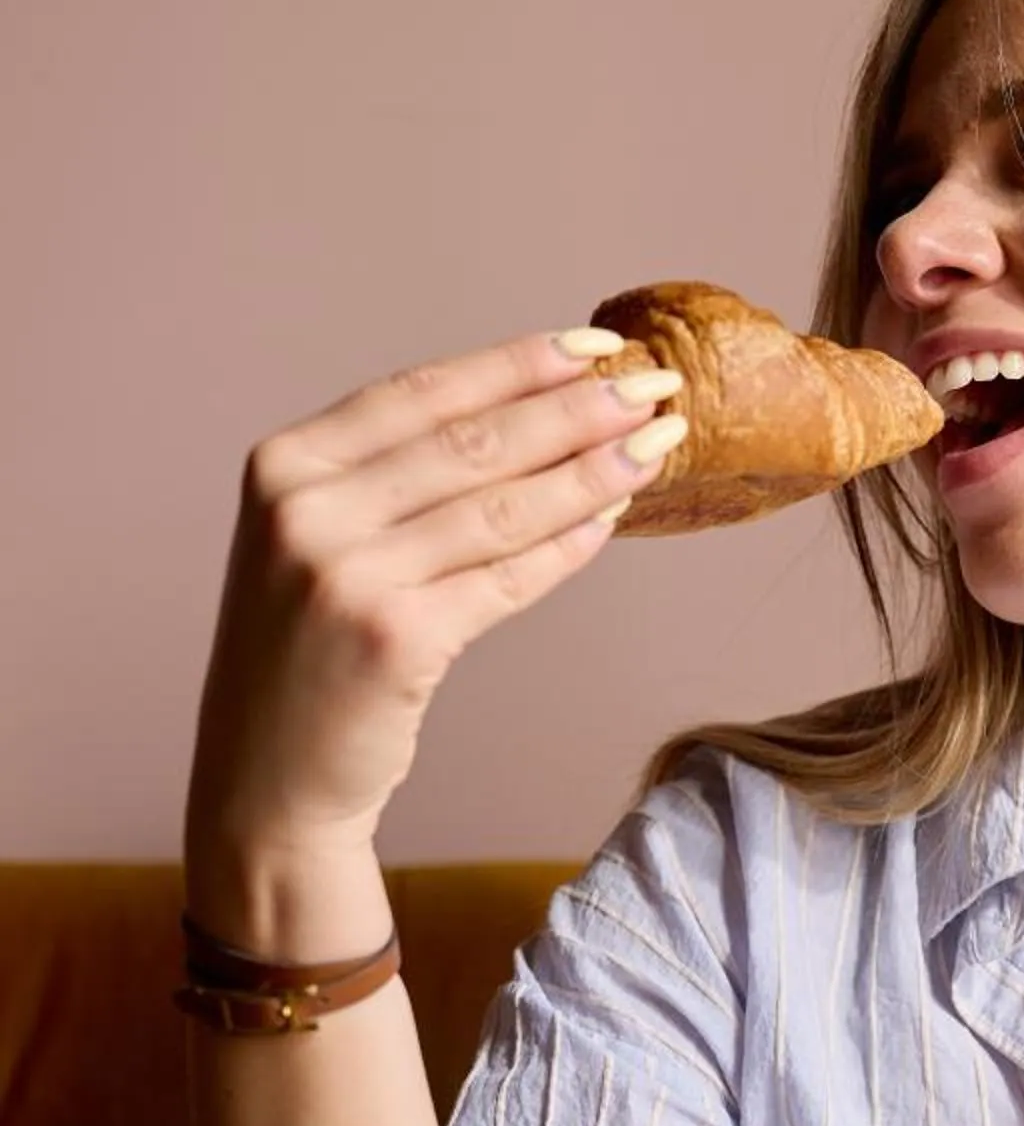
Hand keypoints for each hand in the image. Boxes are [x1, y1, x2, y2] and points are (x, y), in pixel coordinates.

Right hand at [186, 325, 682, 862]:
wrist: (264, 780)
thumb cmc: (304, 658)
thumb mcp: (313, 543)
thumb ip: (387, 480)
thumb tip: (527, 418)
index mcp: (282, 466)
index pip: (423, 393)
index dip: (516, 364)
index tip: (593, 346)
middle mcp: (306, 510)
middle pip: (472, 441)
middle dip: (576, 409)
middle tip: (654, 385)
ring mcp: (347, 575)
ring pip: (501, 506)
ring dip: (591, 470)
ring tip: (657, 442)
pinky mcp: (396, 638)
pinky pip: (507, 577)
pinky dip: (568, 544)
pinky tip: (614, 515)